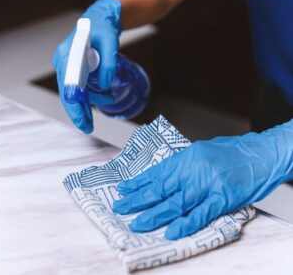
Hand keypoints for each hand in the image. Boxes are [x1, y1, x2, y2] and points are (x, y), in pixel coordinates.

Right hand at [52, 0, 121, 133]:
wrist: (101, 19)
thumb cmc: (104, 26)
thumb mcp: (110, 41)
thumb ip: (109, 62)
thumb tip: (107, 85)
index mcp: (68, 54)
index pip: (69, 84)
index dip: (74, 104)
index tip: (81, 119)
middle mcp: (64, 61)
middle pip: (68, 93)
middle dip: (78, 112)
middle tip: (88, 128)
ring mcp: (68, 66)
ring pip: (74, 93)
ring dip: (87, 105)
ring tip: (106, 106)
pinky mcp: (75, 69)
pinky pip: (80, 88)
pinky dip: (90, 96)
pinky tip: (103, 99)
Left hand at [113, 121, 292, 239]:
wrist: (261, 153)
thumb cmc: (232, 151)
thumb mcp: (202, 151)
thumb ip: (183, 165)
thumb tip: (164, 177)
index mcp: (187, 157)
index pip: (157, 173)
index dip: (139, 183)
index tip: (124, 191)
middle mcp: (194, 170)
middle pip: (162, 188)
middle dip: (139, 200)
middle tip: (121, 208)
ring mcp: (208, 184)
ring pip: (176, 202)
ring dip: (155, 215)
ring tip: (138, 223)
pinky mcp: (224, 198)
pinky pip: (202, 213)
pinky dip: (186, 223)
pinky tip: (171, 231)